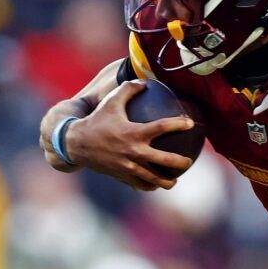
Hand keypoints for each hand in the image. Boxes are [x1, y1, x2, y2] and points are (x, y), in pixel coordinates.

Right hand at [63, 81, 197, 191]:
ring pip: (154, 178)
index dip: (179, 124)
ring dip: (168, 180)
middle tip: (189, 160)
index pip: (162, 127)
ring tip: (175, 179)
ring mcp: (128, 167)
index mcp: (133, 132)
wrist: (77, 144)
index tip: (190, 123)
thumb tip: (146, 83)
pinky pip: (141, 185)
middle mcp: (134, 151)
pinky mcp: (122, 176)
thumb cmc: (96, 120)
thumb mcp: (111, 101)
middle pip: (165, 160)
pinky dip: (150, 185)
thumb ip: (129, 89)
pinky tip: (156, 184)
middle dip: (181, 161)